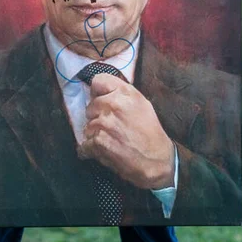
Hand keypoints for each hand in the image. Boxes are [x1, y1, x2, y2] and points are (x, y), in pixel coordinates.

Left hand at [78, 74, 174, 189]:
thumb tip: (101, 92)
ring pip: (87, 125)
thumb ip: (121, 93)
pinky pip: (84, 144)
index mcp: (124, 92)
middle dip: (97, 116)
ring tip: (111, 140)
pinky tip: (104, 151)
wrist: (157, 160)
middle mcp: (113, 104)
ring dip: (95, 134)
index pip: (98, 81)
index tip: (101, 100)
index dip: (97, 92)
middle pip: (90, 105)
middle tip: (111, 126)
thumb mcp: (141, 103)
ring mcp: (104, 123)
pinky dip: (90, 150)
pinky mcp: (98, 141)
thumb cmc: (150, 132)